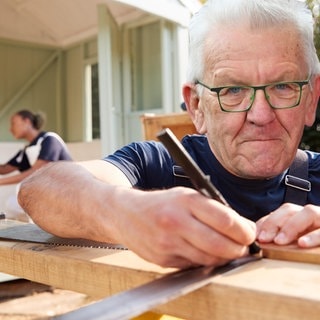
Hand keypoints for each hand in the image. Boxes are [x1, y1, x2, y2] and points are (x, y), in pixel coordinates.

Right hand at [114, 187, 255, 267]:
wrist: (126, 213)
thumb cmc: (162, 203)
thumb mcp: (186, 195)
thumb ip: (213, 209)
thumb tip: (243, 228)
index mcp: (185, 201)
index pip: (226, 220)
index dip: (244, 231)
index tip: (250, 233)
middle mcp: (176, 222)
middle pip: (221, 245)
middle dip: (239, 249)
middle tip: (243, 246)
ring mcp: (168, 243)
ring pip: (209, 259)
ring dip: (223, 257)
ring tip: (226, 249)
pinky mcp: (162, 259)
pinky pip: (193, 265)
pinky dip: (204, 261)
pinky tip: (203, 251)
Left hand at [256, 203, 319, 247]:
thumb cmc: (313, 243)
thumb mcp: (295, 240)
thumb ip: (278, 236)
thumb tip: (258, 238)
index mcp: (300, 215)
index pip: (279, 212)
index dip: (266, 222)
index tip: (255, 236)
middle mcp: (311, 215)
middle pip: (290, 210)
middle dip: (273, 223)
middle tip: (263, 238)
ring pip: (309, 213)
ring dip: (291, 227)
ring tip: (279, 241)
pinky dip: (313, 236)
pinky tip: (302, 243)